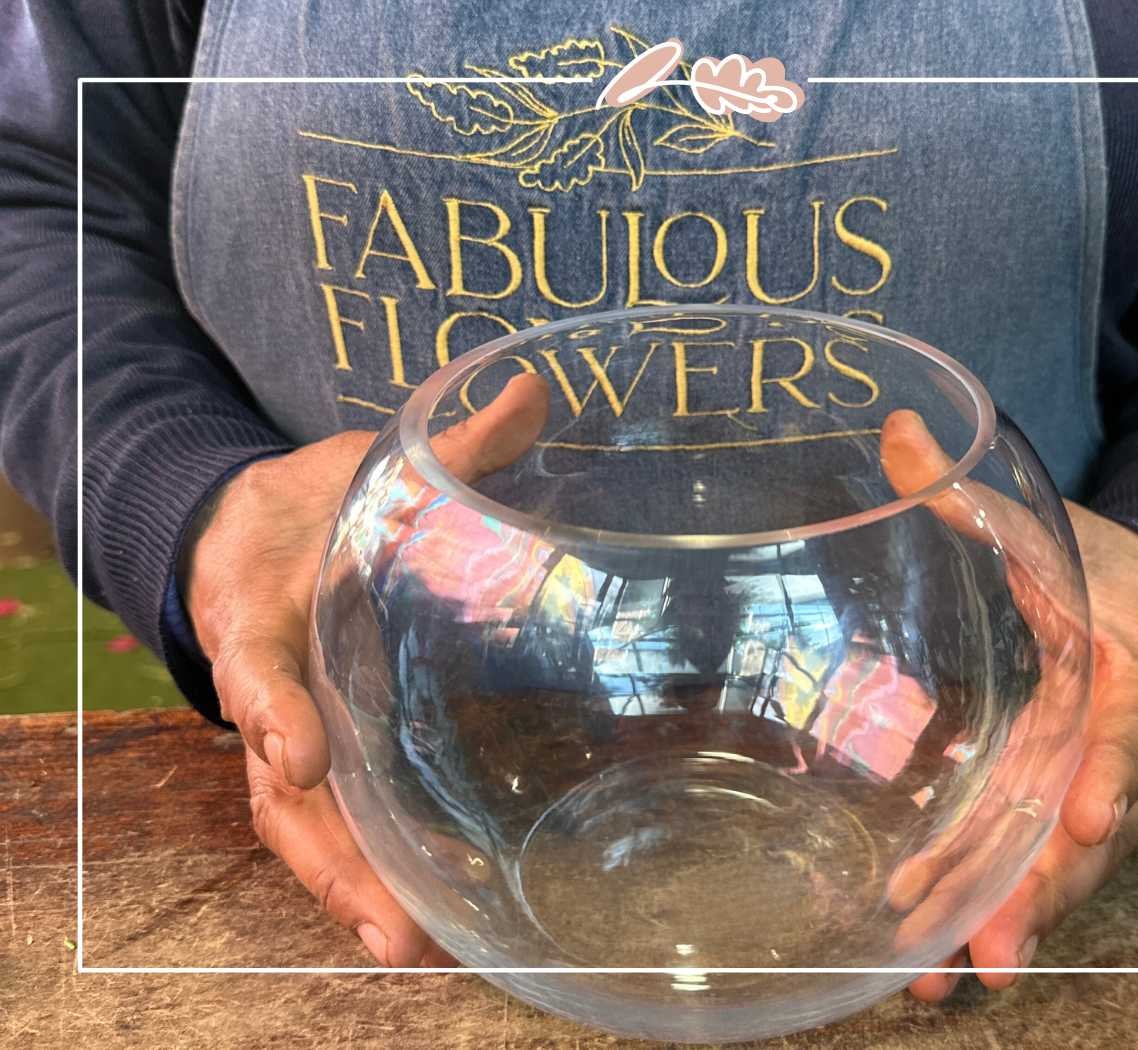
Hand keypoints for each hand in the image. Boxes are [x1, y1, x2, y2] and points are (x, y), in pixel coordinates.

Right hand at [183, 374, 547, 964]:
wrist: (241, 533)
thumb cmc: (306, 505)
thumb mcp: (362, 467)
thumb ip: (446, 443)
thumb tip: (533, 387)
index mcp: (259, 608)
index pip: (256, 663)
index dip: (272, 708)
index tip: (301, 751)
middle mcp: (267, 686)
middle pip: (278, 785)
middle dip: (331, 853)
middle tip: (392, 924)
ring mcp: (285, 730)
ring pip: (302, 824)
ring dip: (350, 886)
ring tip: (411, 946)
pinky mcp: (312, 751)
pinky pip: (331, 819)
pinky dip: (367, 867)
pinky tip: (421, 915)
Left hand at [876, 411, 1137, 999]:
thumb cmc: (1106, 576)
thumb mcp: (1052, 532)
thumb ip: (976, 497)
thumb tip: (900, 430)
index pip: (1134, 728)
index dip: (1112, 773)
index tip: (1085, 816)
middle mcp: (1123, 754)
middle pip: (1094, 833)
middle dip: (1044, 891)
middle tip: (995, 944)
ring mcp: (1090, 794)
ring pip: (1056, 871)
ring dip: (1004, 923)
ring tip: (944, 976)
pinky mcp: (1054, 816)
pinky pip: (1026, 871)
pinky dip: (982, 909)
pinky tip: (923, 949)